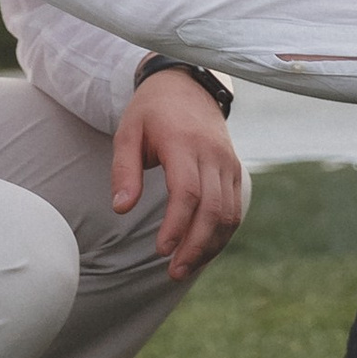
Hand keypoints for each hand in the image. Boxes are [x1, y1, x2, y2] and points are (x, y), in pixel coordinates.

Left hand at [111, 68, 247, 280]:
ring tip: (185, 267)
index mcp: (184, 143)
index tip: (160, 250)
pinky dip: (221, 234)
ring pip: (229, 213)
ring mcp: (228, 162)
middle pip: (213, 209)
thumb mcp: (128, 133)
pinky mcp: (235, 171)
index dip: (177, 225)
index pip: (188, 191)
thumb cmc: (151, 112)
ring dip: (210, 246)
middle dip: (195, 246)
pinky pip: (234, 208)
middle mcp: (213, 154)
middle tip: (173, 272)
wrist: (188, 85)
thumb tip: (121, 208)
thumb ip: (123, 171)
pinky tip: (201, 251)